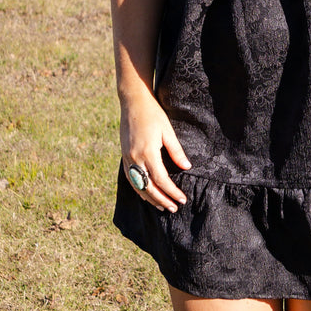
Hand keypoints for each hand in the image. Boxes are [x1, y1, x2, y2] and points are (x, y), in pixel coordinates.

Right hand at [120, 88, 190, 212]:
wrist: (132, 102)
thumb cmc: (153, 114)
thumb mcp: (168, 131)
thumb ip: (176, 151)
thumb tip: (187, 167)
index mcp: (148, 152)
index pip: (161, 180)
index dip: (172, 192)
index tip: (182, 199)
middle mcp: (135, 158)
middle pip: (148, 187)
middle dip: (162, 200)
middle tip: (173, 208)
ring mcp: (127, 158)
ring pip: (138, 186)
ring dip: (150, 198)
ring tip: (162, 206)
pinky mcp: (124, 156)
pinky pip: (130, 179)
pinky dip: (139, 189)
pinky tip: (147, 194)